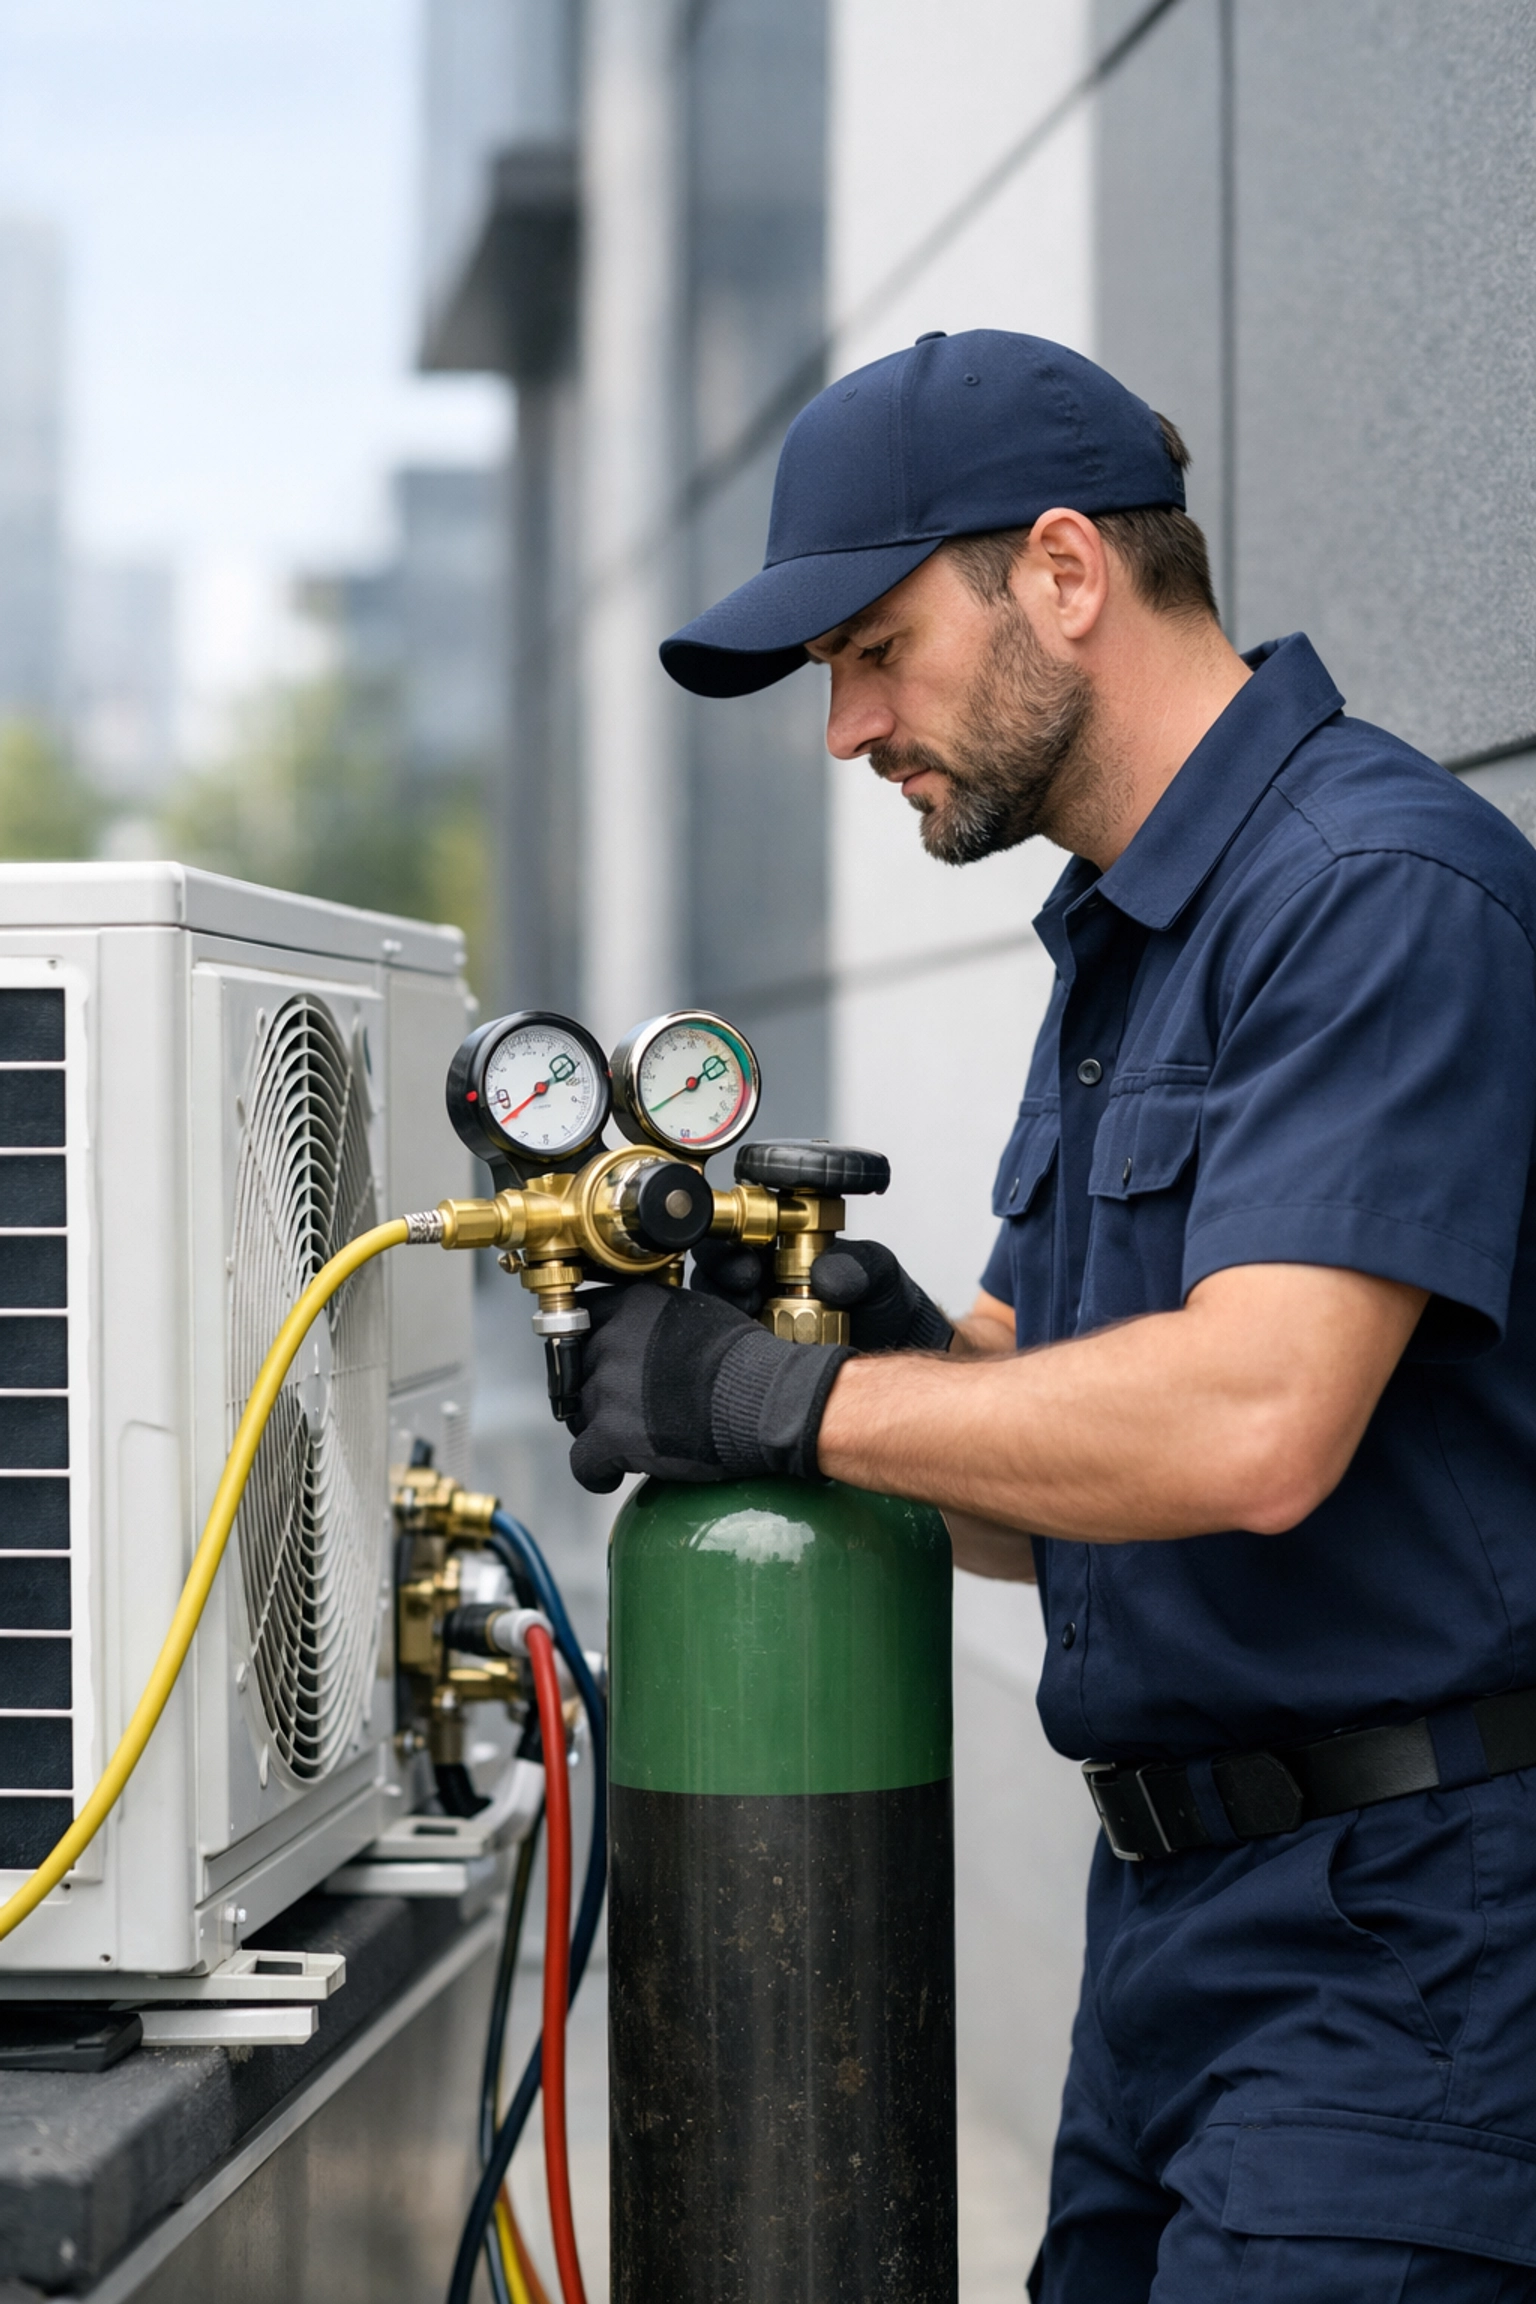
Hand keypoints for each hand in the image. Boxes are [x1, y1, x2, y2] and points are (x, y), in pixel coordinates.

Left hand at [567, 1283, 850, 1494]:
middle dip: (598, 1393)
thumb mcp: (695, 1312)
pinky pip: (583, 1461)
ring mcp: (607, 1389)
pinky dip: (595, 1472)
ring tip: (631, 1439)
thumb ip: (654, 1318)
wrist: (764, 1400)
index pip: (582, 1322)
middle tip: (625, 1409)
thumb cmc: (745, 1360)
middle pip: (578, 1373)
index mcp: (629, 1306)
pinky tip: (610, 1474)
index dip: (590, 1350)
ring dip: (600, 1429)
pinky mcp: (611, 1435)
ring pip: (580, 1416)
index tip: (598, 1366)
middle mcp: (610, 1341)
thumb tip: (642, 1331)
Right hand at [691, 1234, 951, 1353]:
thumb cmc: (888, 1308)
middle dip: (721, 1280)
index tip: (748, 1264)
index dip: (732, 1249)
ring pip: (716, 1318)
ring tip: (750, 1319)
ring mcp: (755, 1327)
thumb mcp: (880, 1275)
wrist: (904, 1359)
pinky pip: (731, 1358)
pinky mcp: (755, 1363)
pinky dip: (733, 1356)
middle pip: (715, 1279)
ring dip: (723, 1317)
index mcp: (781, 1255)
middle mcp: (761, 1289)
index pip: (737, 1242)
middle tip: (744, 1289)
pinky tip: (754, 1356)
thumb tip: (826, 1274)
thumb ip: (859, 1264)